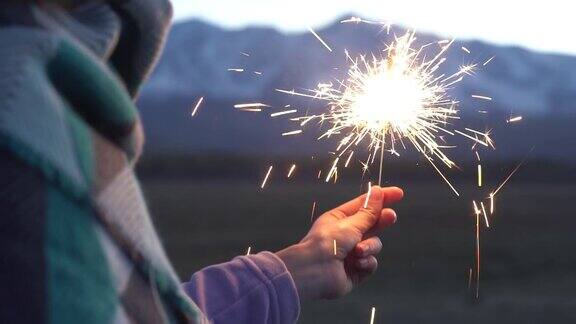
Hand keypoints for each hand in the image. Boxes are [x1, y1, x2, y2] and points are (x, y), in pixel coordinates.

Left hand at [276, 186, 403, 300]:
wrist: (315, 272)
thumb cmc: (327, 242)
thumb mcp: (350, 224)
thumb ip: (368, 212)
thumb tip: (378, 192)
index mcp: (339, 219)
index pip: (364, 205)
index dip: (381, 199)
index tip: (399, 193)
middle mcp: (345, 235)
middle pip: (371, 224)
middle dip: (381, 221)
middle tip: (391, 217)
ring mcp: (351, 253)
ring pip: (373, 245)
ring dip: (369, 247)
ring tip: (358, 251)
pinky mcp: (356, 271)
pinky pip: (371, 263)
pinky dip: (366, 263)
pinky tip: (357, 264)